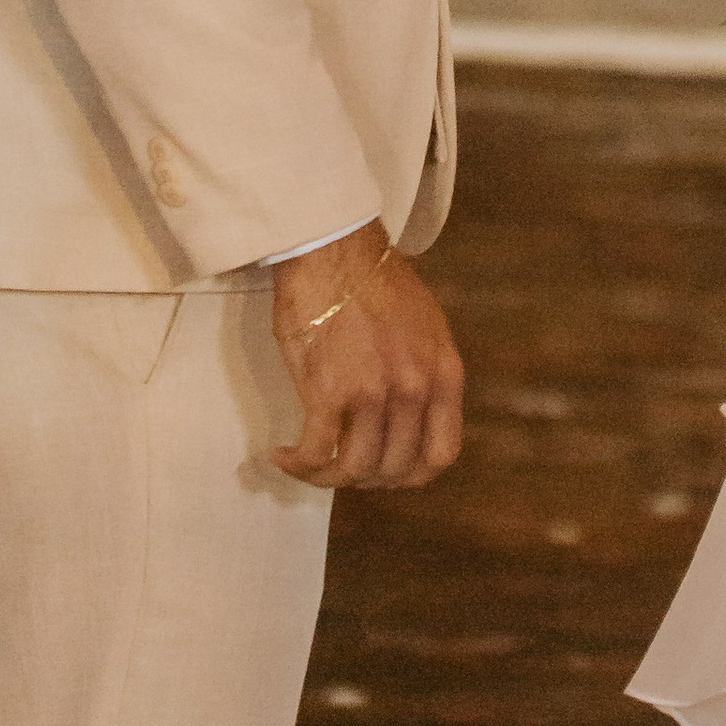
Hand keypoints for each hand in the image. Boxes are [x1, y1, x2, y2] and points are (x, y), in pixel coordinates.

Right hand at [270, 225, 464, 489]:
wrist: (333, 248)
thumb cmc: (372, 278)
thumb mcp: (424, 326)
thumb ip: (422, 372)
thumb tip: (406, 413)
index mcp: (443, 374)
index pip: (440, 454)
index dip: (411, 473)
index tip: (387, 471)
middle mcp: (414, 390)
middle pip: (395, 469)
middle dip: (364, 477)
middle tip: (339, 467)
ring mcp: (373, 394)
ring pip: (354, 469)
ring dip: (326, 477)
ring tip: (306, 463)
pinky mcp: (329, 393)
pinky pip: (316, 453)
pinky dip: (298, 464)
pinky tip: (282, 455)